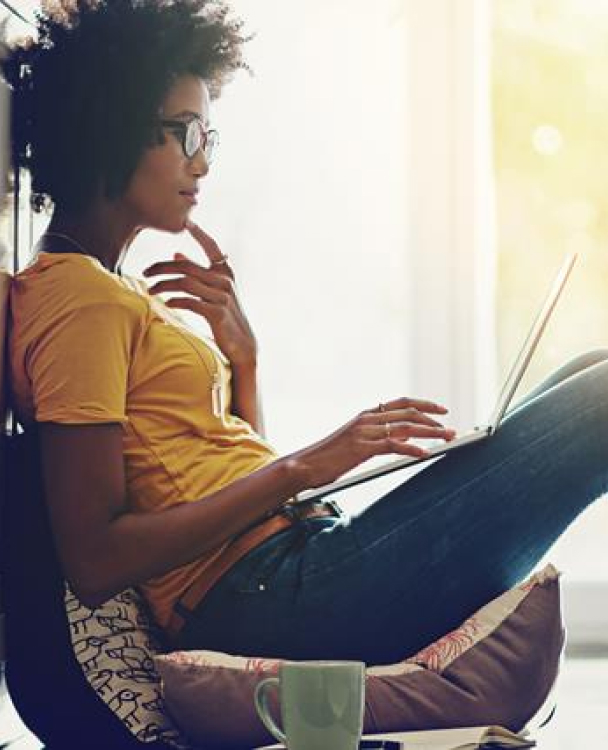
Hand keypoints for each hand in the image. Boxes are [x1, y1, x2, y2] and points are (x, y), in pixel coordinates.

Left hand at [142, 221, 256, 366]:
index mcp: (226, 272)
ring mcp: (222, 297)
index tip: (186, 222)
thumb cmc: (226, 317)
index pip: (212, 246)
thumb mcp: (215, 291)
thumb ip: (198, 273)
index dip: (199, 234)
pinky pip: (190, 302)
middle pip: (187, 266)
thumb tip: (176, 254)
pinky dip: (175, 301)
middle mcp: (225, 281)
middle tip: (146, 272)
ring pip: (185, 283)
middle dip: (162, 267)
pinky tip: (166, 304)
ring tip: (150, 291)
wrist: (243, 344)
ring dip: (163, 285)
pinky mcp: (217, 313)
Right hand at [288, 397, 455, 488]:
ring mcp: (364, 432)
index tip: (442, 410)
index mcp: (366, 415)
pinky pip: (392, 445)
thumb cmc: (328, 458)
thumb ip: (379, 438)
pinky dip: (412, 449)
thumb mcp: (356, 443)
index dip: (425, 404)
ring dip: (430, 433)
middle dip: (434, 420)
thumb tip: (403, 439)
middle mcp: (367, 419)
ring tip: (447, 439)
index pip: (402, 403)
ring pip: (406, 427)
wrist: (304, 465)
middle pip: (409, 413)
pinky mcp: (361, 448)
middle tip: (451, 430)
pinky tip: (424, 454)